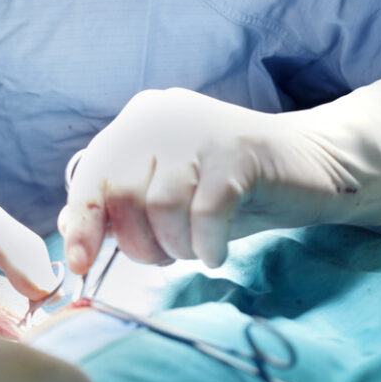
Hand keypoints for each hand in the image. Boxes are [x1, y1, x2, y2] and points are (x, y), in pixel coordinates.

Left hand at [59, 71, 380, 270]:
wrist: (311, 166)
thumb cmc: (230, 189)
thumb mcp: (167, 199)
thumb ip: (119, 208)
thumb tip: (69, 228)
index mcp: (136, 122)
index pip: (91, 176)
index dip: (82, 224)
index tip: (79, 265)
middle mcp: (161, 117)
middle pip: (122, 195)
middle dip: (141, 242)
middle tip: (170, 252)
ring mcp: (200, 129)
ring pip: (161, 206)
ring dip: (177, 245)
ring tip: (196, 247)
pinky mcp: (239, 150)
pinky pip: (206, 211)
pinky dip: (207, 242)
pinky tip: (216, 251)